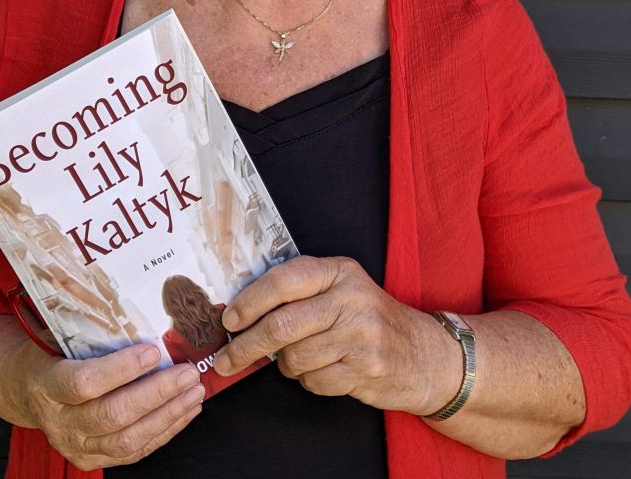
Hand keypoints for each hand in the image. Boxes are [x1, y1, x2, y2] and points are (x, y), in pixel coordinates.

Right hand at [11, 340, 204, 468]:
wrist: (24, 390)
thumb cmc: (49, 354)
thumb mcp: (57, 335)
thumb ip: (90, 329)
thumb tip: (136, 306)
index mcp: (47, 385)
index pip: (84, 383)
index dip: (121, 369)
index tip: (153, 351)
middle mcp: (60, 422)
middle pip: (112, 415)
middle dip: (157, 394)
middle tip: (187, 373)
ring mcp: (76, 446)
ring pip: (128, 440)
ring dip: (168, 415)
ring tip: (193, 392)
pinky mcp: (93, 459)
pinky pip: (134, 452)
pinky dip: (164, 432)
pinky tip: (185, 411)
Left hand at [213, 255, 459, 415]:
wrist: (425, 354)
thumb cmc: (370, 318)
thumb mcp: (342, 289)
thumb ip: (301, 292)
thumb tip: (242, 313)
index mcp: (339, 271)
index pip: (283, 280)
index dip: (250, 301)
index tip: (229, 320)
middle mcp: (350, 298)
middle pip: (281, 325)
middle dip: (247, 345)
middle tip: (227, 359)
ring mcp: (360, 335)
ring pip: (295, 358)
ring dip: (287, 366)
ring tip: (299, 359)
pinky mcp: (366, 369)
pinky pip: (315, 382)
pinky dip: (310, 381)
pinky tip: (325, 370)